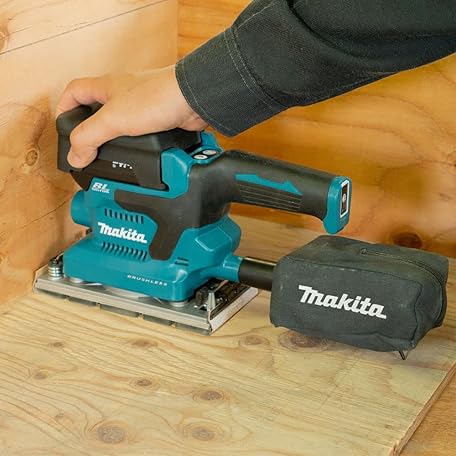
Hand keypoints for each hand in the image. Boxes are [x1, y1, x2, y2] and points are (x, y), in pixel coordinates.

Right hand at [56, 65, 207, 167]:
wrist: (193, 100)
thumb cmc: (157, 97)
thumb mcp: (114, 119)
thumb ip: (90, 137)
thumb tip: (75, 156)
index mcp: (106, 87)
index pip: (74, 91)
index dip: (64, 108)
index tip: (62, 128)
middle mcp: (123, 93)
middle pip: (97, 110)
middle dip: (90, 129)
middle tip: (87, 148)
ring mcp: (142, 106)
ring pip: (120, 123)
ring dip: (114, 140)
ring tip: (110, 157)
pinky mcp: (158, 118)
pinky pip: (141, 133)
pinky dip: (136, 145)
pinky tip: (136, 155)